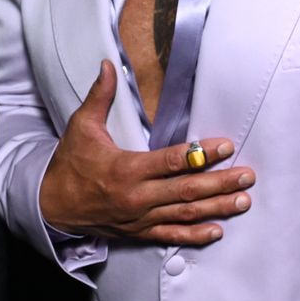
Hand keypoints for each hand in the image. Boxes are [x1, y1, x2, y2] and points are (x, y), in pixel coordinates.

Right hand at [39, 60, 254, 244]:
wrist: (52, 207)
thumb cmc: (70, 164)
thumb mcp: (82, 127)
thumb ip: (100, 96)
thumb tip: (108, 64)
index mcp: (127, 169)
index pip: (171, 161)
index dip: (201, 154)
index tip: (226, 146)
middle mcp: (137, 197)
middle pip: (186, 190)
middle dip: (220, 183)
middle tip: (247, 175)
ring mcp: (140, 218)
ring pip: (184, 214)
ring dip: (217, 208)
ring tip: (243, 201)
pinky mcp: (139, 232)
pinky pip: (171, 236)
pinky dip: (195, 235)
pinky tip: (218, 230)